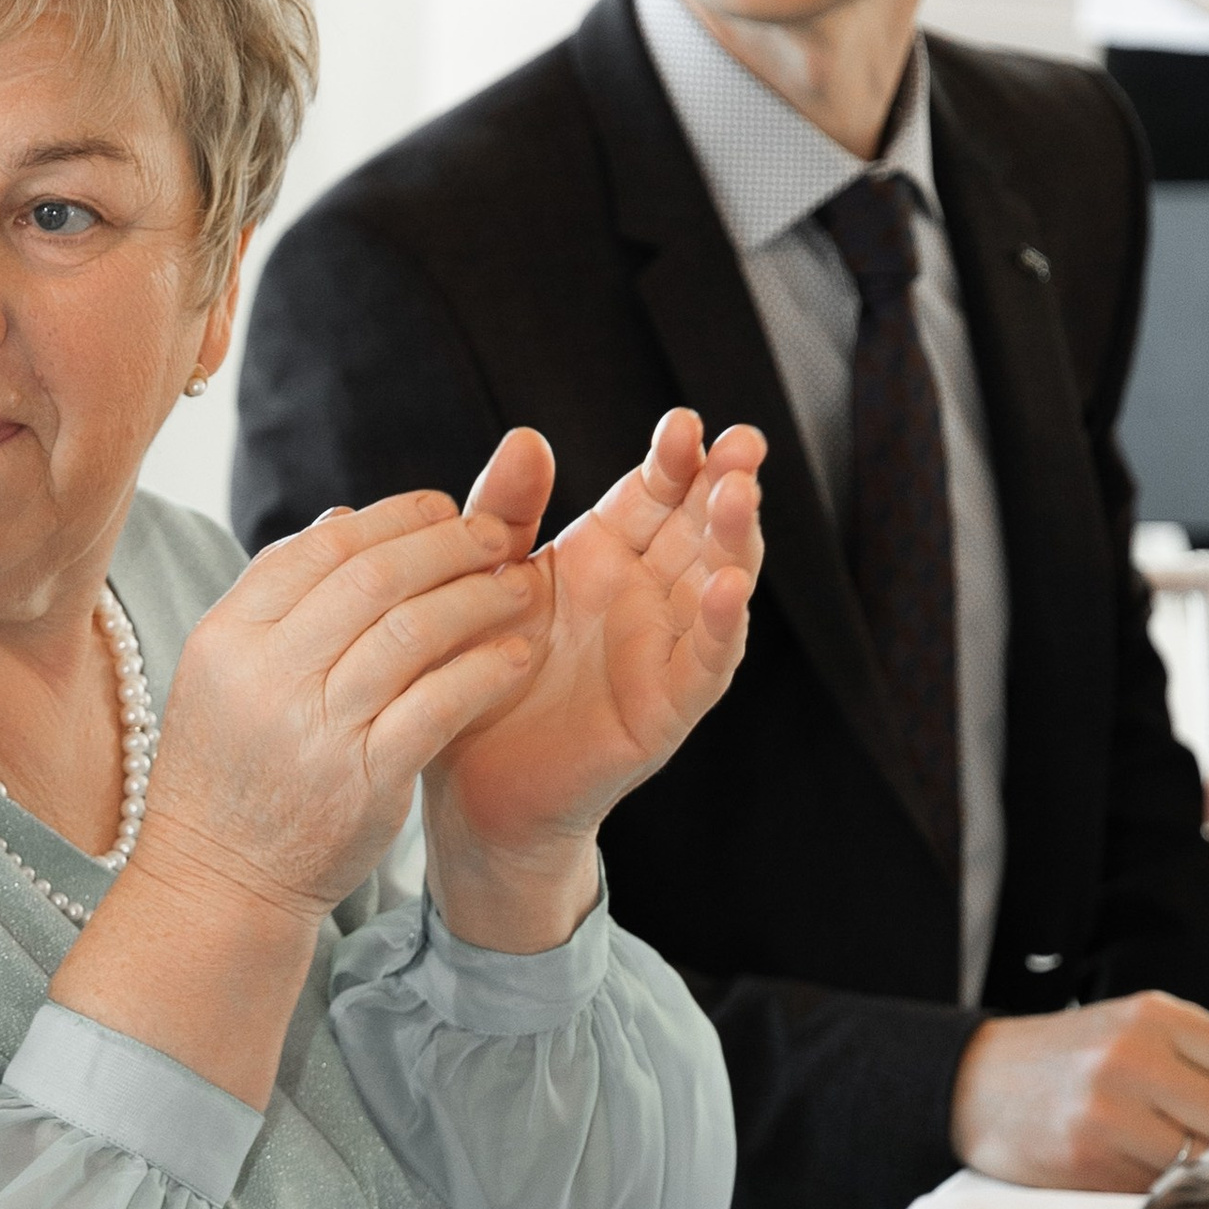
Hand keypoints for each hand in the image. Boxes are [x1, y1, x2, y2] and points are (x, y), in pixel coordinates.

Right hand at [138, 484, 550, 930]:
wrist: (221, 880)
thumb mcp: (222, 674)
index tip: (442, 506)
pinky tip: (516, 652)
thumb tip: (344, 518)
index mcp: (227, 637)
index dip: (391, 517)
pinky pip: (441, 703)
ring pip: (414, 630)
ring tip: (521, 584)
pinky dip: (486, 668)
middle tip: (499, 532)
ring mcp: (316, 729)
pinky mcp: (366, 779)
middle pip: (372, 576)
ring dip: (479, 598)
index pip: (319, 547)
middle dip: (447, 544)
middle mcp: (266, 675)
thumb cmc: (229, 770)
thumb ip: (277, 596)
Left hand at [421, 413, 764, 939]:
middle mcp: (645, 597)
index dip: (674, 459)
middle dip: (724, 483)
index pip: (654, 493)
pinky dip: (721, 626)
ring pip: (718, 586)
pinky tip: (727, 588)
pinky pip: (704, 665)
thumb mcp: (485, 581)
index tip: (685, 422)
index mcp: (603, 556)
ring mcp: (663, 652)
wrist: (466, 786)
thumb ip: (504, 514)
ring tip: (739, 495)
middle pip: (700, 529)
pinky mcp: (665, 710)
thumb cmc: (475, 675)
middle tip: (741, 442)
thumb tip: (527, 436)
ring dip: (734, 541)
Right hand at [950, 989, 1208, 1188]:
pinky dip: (1172, 1189)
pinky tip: (1154, 1174)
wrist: (972, 1082)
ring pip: (1208, 1161)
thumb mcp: (1135, 1029)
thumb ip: (1206, 1057)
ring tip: (1199, 1165)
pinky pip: (1162, 1187)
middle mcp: (1133, 1058)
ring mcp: (1109, 1112)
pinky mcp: (1088, 1161)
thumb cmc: (1066, 1059)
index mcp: (1155, 1017)